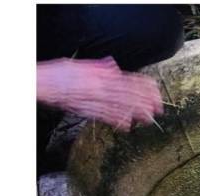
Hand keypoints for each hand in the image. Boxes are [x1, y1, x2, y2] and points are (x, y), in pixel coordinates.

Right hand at [37, 57, 162, 130]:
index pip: (127, 80)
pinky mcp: (86, 111)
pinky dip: (117, 121)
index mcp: (100, 75)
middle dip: (145, 102)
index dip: (143, 87)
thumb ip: (99, 67)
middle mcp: (100, 87)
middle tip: (158, 108)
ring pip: (119, 107)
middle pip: (127, 95)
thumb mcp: (82, 65)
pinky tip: (127, 126)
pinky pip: (104, 117)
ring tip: (149, 118)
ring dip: (135, 113)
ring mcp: (94, 100)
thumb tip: (114, 68)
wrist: (41, 83)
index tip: (155, 91)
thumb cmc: (61, 74)